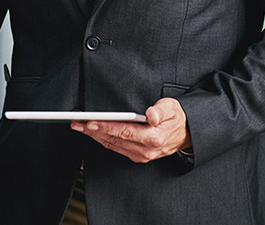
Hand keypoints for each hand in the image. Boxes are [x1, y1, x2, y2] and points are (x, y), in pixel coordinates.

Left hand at [70, 97, 190, 163]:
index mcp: (154, 138)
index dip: (105, 127)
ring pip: (112, 145)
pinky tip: (94, 133)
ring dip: (95, 136)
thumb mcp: (172, 107)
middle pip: (114, 139)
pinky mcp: (139, 156)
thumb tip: (151, 114)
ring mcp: (142, 155)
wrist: (187, 133)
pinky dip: (103, 140)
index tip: (90, 122)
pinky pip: (116, 148)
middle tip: (77, 123)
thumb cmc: (177, 117)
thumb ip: (161, 110)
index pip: (124, 131)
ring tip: (80, 127)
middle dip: (93, 131)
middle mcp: (146, 150)